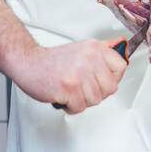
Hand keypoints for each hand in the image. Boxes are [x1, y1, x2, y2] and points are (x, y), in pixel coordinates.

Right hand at [13, 37, 127, 114]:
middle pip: (111, 87)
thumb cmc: (54, 59)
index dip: (114, 77)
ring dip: (82, 100)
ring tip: (71, 90)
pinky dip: (71, 106)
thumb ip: (102, 50)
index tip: (103, 79)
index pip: (121, 66)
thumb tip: (121, 44)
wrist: (29, 62)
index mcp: (95, 48)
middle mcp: (89, 58)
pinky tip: (63, 95)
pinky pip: (80, 107)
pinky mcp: (69, 88)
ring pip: (96, 100)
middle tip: (84, 88)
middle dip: (98, 93)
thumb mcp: (82, 49)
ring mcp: (79, 73)